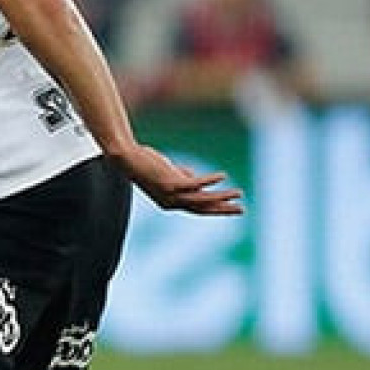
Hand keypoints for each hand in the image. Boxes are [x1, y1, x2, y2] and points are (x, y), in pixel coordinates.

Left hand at [115, 144, 244, 215]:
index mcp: (171, 202)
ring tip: (238, 193)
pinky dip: (209, 180)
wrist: (128, 159)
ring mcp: (171, 194)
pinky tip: (223, 176)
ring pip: (201, 199)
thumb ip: (182, 176)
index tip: (233, 207)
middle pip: (203, 209)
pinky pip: (195, 184)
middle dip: (223, 210)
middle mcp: (171, 202)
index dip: (216, 209)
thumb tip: (194, 176)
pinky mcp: (170, 182)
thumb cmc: (147, 164)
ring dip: (221, 197)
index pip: (198, 209)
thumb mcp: (168, 173)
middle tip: (242, 210)